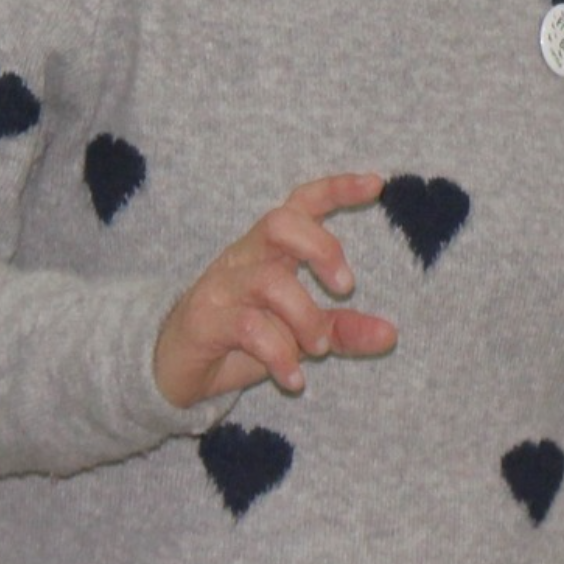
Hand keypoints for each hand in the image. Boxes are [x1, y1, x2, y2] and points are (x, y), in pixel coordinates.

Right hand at [152, 173, 398, 407]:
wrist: (172, 372)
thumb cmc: (240, 339)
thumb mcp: (298, 334)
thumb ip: (341, 330)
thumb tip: (391, 334)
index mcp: (268, 250)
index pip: (299, 204)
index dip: (336, 189)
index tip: (376, 184)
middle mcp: (243, 258)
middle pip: (279, 223)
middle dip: (322, 248)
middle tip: (346, 287)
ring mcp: (220, 287)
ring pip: (270, 282)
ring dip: (305, 319)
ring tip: (316, 351)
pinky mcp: (203, 321)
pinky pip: (249, 328)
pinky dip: (280, 355)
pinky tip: (293, 379)